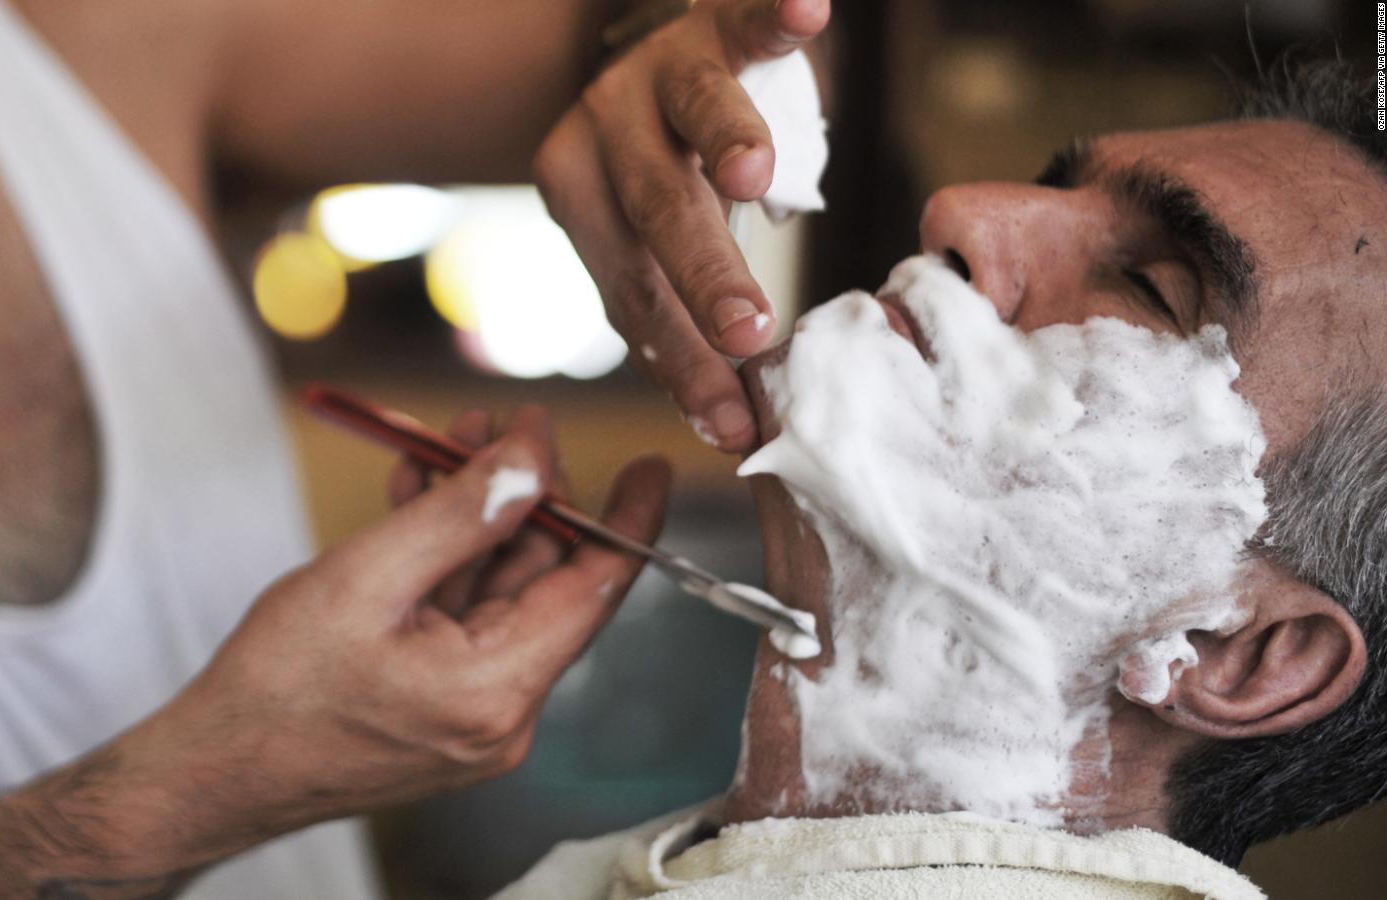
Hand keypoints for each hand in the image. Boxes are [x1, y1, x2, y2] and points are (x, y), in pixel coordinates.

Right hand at [126, 405, 670, 865]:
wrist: (210, 773)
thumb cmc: (274, 690)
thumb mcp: (365, 578)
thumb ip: (461, 515)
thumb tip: (532, 460)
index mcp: (497, 690)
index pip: (595, 590)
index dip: (628, 518)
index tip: (650, 463)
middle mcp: (502, 711)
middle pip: (545, 582)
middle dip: (527, 494)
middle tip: (506, 423)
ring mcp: (473, 712)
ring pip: (499, 591)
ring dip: (482, 515)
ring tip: (457, 440)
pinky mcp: (443, 705)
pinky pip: (464, 615)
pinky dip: (448, 557)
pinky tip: (424, 496)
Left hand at [534, 0, 830, 452]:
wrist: (644, 53)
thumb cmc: (659, 174)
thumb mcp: (643, 242)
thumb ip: (673, 315)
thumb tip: (730, 427)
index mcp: (582, 200)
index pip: (631, 293)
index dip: (681, 363)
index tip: (730, 426)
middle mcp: (606, 134)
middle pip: (654, 214)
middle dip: (703, 279)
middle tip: (749, 336)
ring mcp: (657, 73)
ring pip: (691, 113)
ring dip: (726, 144)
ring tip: (758, 179)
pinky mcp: (711, 25)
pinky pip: (742, 21)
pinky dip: (772, 19)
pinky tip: (806, 11)